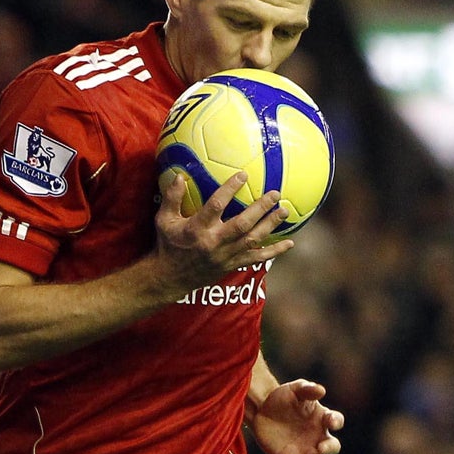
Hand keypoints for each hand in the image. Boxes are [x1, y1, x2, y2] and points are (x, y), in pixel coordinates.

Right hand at [154, 171, 293, 290]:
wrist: (170, 278)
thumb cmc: (168, 244)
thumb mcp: (163, 220)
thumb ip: (172, 198)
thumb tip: (179, 175)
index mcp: (197, 229)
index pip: (216, 206)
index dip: (230, 189)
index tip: (243, 175)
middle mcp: (214, 242)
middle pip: (242, 224)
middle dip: (260, 209)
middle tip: (275, 194)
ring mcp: (225, 256)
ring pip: (252, 240)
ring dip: (270, 226)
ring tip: (284, 211)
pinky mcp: (232, 265)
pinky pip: (256, 259)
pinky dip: (274, 252)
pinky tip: (289, 243)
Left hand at [250, 380, 343, 453]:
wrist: (262, 410)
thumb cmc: (283, 397)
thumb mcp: (294, 389)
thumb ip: (307, 389)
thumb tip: (321, 390)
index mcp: (321, 417)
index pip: (335, 420)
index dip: (336, 422)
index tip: (331, 422)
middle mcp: (318, 436)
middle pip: (333, 446)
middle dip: (330, 448)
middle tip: (321, 447)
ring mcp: (305, 449)